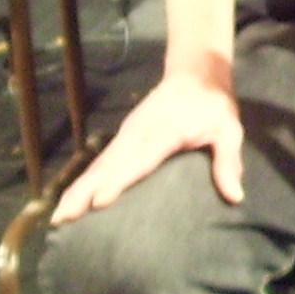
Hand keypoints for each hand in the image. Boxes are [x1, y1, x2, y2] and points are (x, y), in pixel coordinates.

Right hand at [50, 71, 244, 223]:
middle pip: (109, 165)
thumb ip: (228, 161)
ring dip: (78, 188)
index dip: (119, 180)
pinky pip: (101, 161)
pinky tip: (73, 200)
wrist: (195, 75)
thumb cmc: (213, 107)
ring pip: (99, 164)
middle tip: (64, 218)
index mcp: (165, 132)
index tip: (100, 201)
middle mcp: (139, 133)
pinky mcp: (123, 137)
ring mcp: (127, 134)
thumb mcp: (229, 130)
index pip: (139, 159)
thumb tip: (235, 197)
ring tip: (59, 216)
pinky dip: (84, 180)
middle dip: (85, 191)